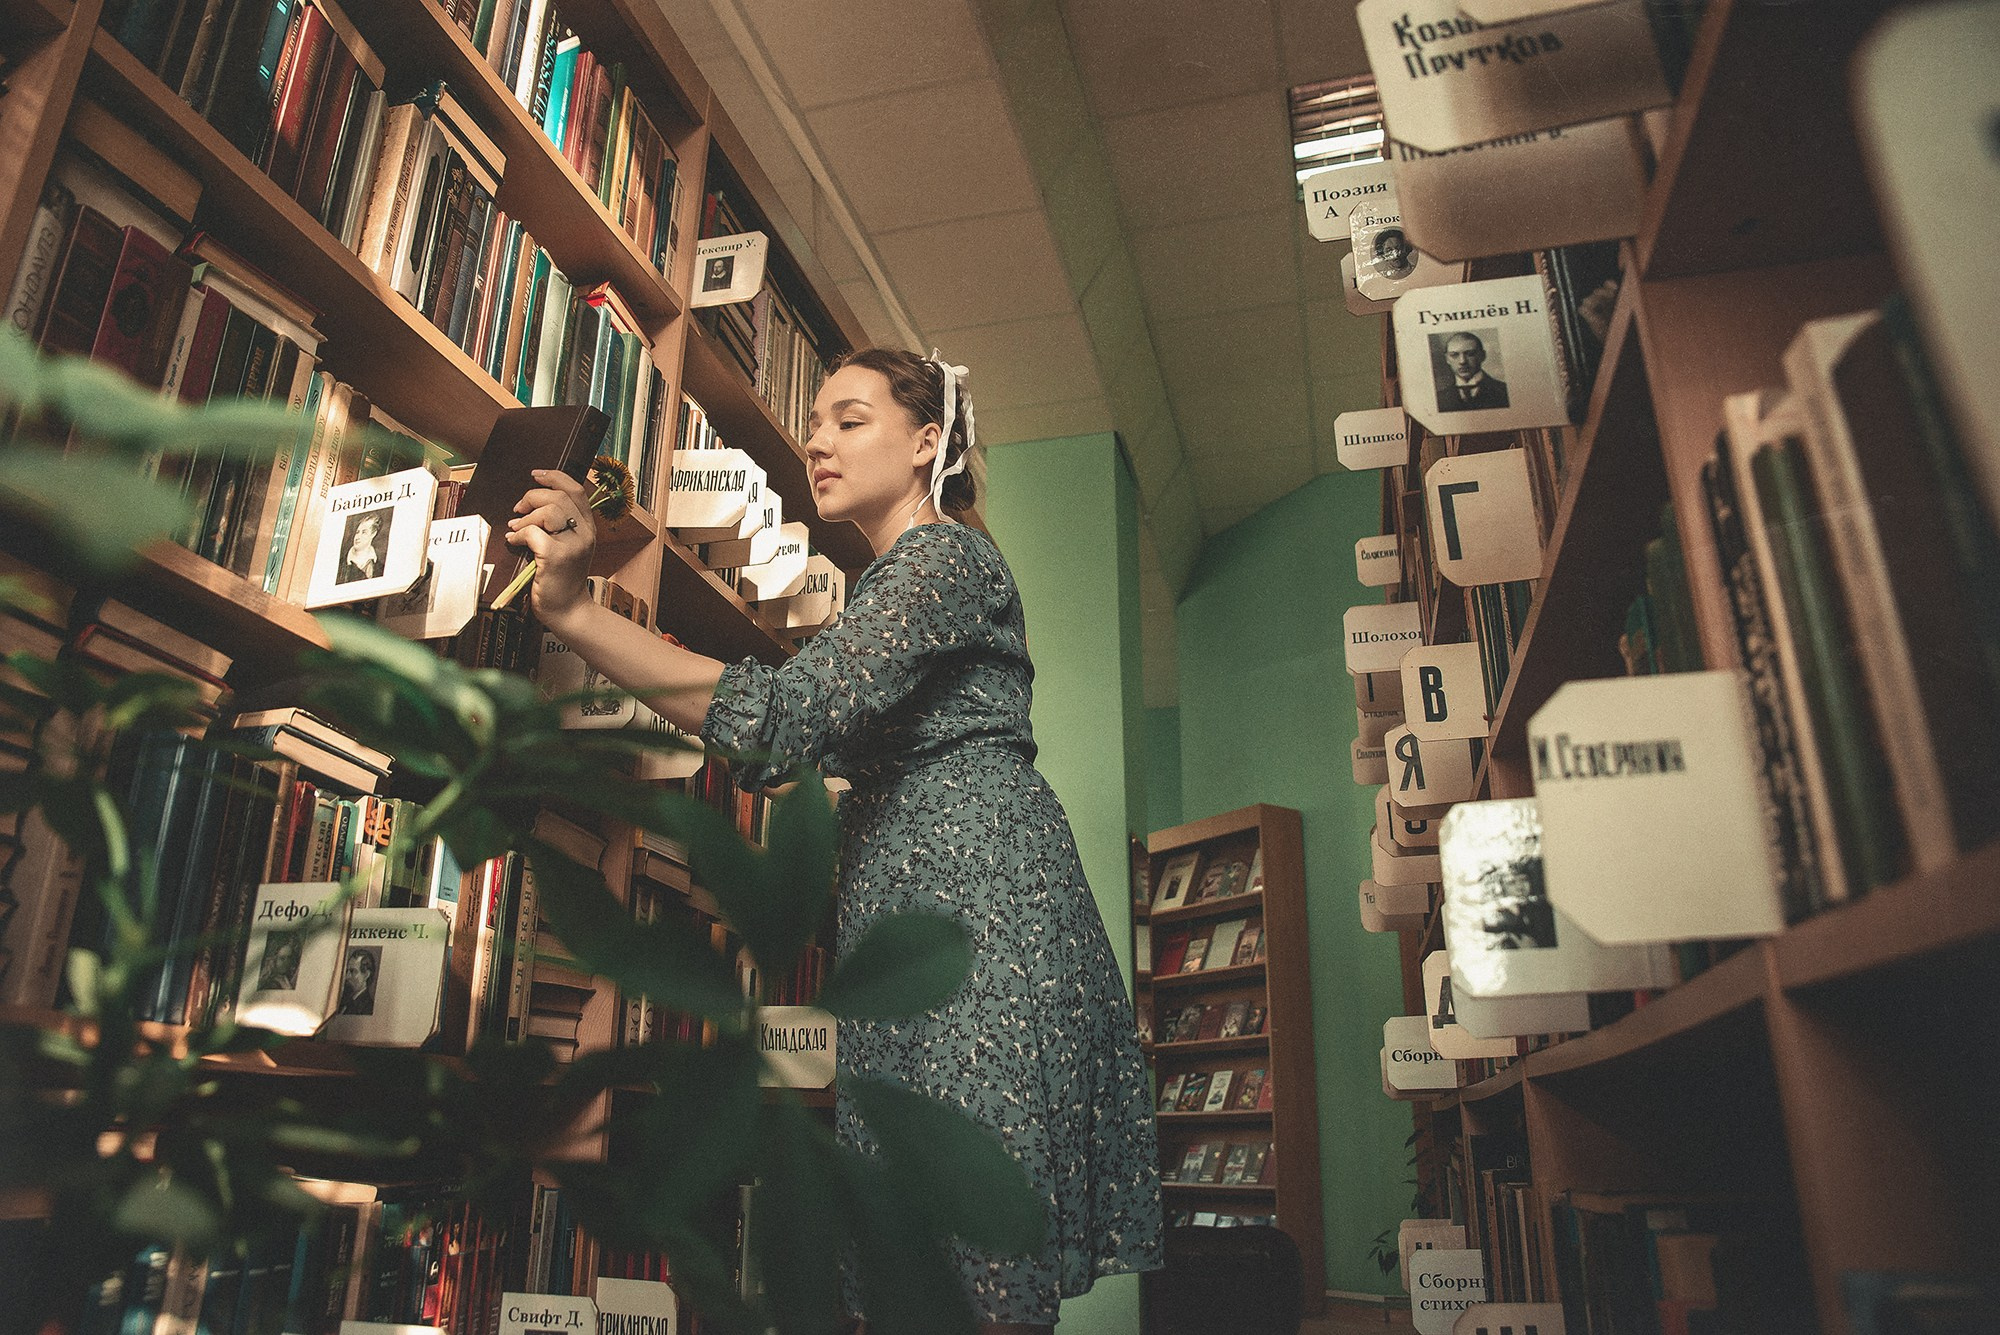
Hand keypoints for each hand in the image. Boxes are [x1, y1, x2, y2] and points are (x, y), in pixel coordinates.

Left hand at [505, 468, 595, 623]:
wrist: (568, 610)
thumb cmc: (562, 579)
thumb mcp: (569, 548)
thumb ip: (559, 526)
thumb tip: (530, 506)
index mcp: (588, 528)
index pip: (576, 490)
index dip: (555, 477)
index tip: (536, 475)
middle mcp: (584, 533)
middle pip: (559, 497)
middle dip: (532, 498)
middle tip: (519, 510)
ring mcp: (572, 545)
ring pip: (548, 512)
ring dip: (526, 519)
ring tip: (516, 529)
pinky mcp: (556, 557)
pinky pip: (532, 533)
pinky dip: (518, 535)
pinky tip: (513, 541)